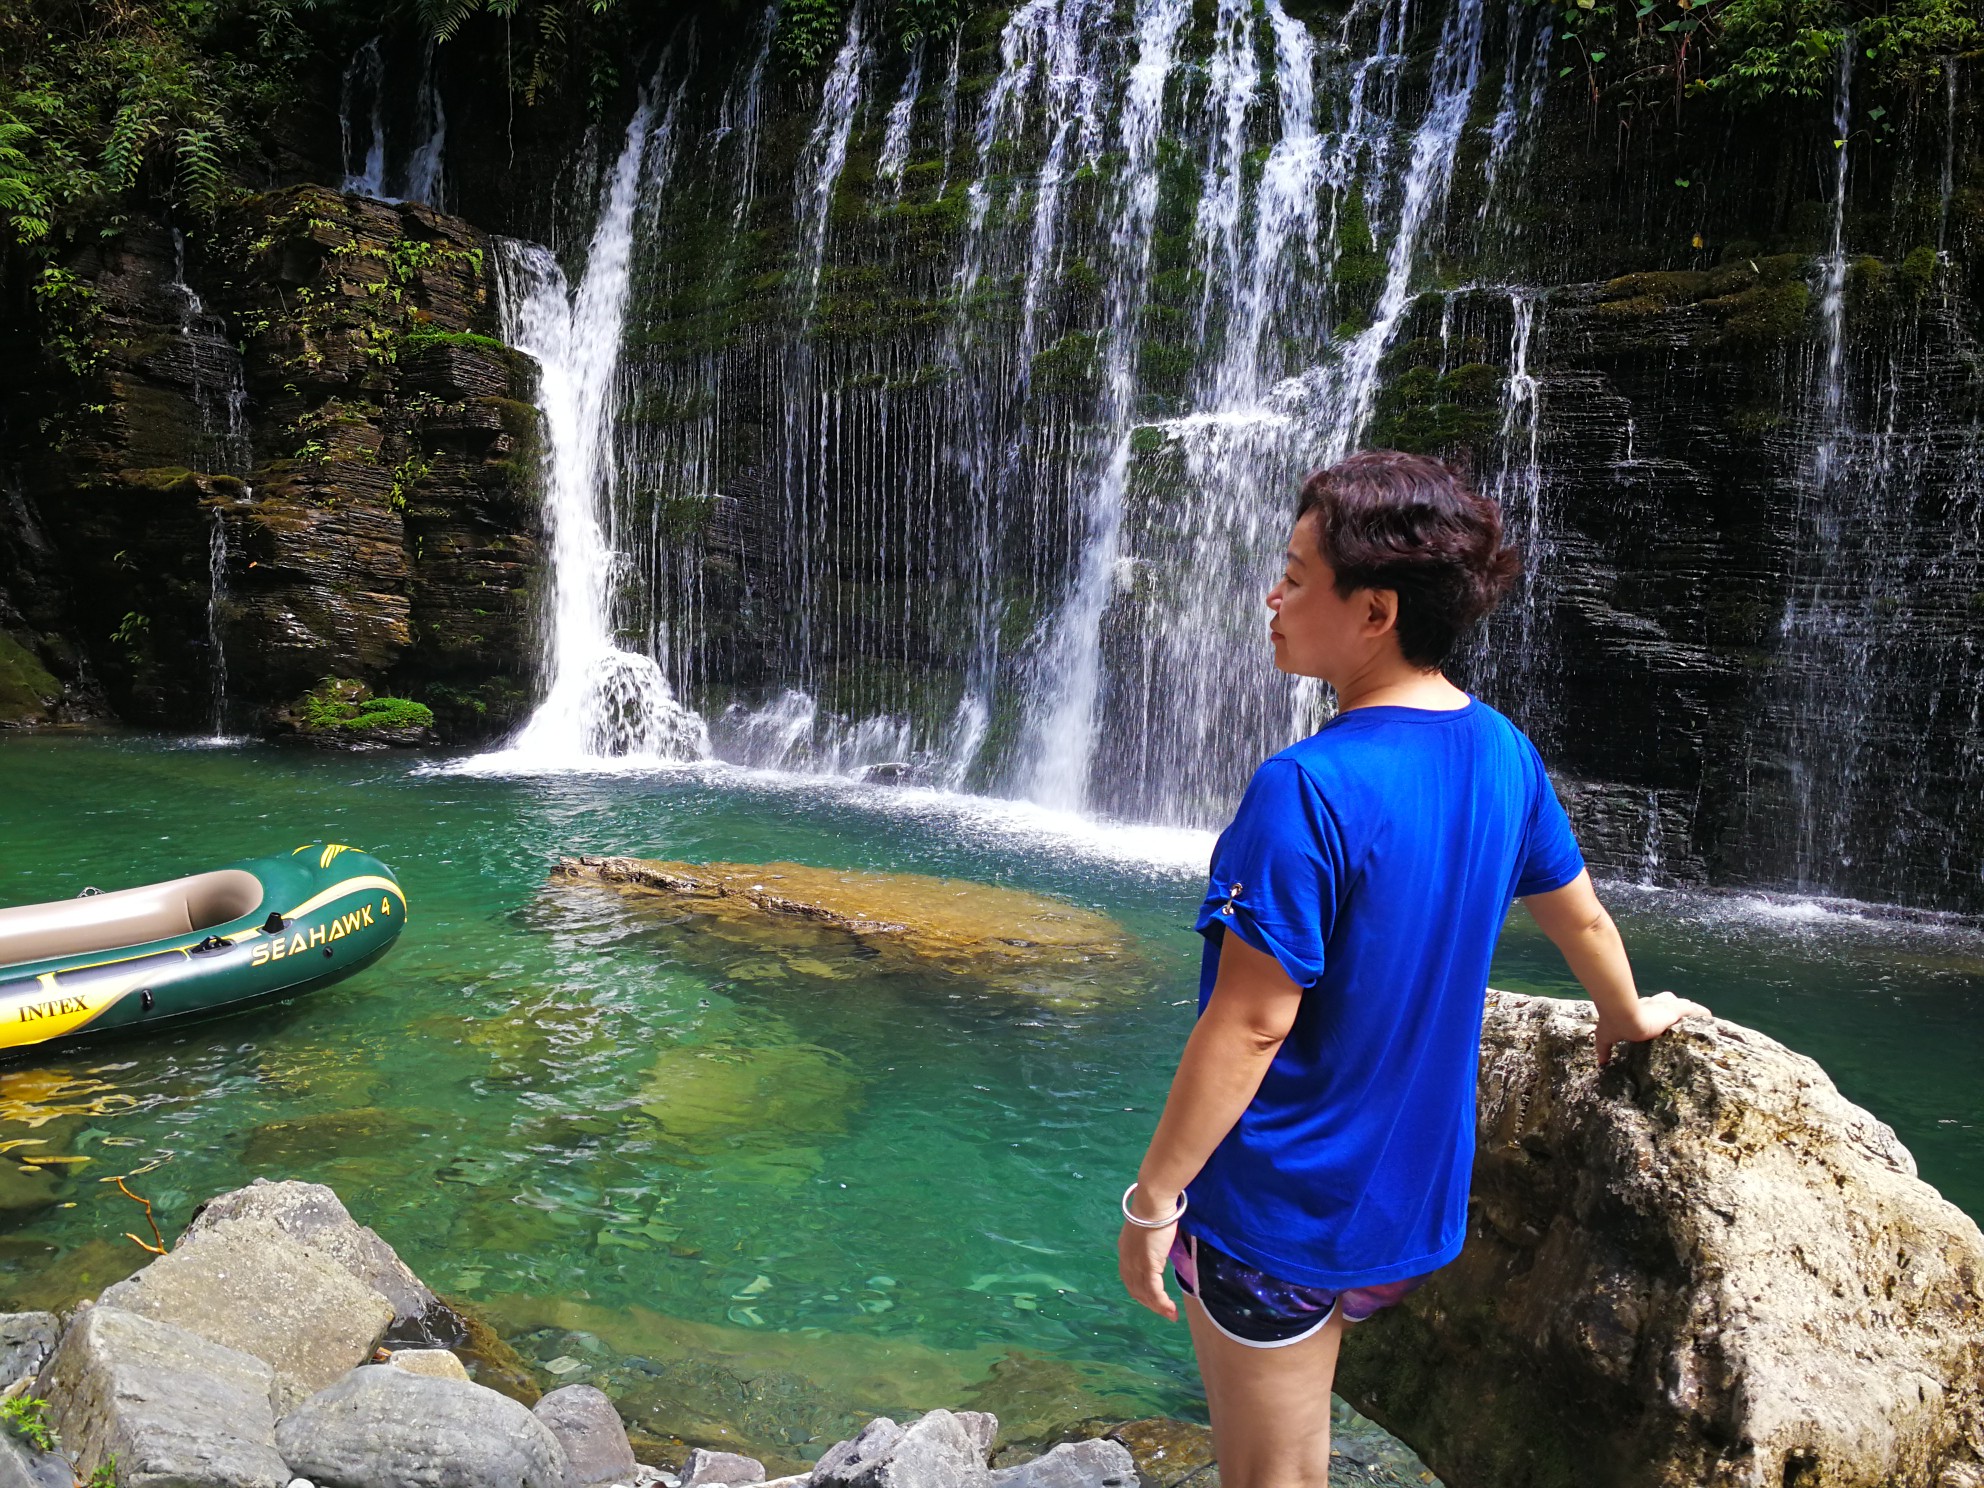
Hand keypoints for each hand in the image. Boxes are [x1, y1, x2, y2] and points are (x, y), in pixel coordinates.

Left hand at [1118, 1218, 1178, 1320]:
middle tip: (1164, 1312)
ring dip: (1158, 1308)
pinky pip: (1154, 1291)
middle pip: (1135, 1290)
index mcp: (1125, 1251)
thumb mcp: (1149, 1230)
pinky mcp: (1148, 1265)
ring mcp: (1136, 1264)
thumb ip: (1151, 1243)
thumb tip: (1160, 1248)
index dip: (1141, 1292)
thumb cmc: (1156, 1211)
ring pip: (1145, 1294)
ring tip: (1170, 1315)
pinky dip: (1162, 1304)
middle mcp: (1127, 1260)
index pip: (1130, 1279)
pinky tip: (1170, 1310)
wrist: (1153, 1203)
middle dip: (1149, 1304)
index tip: (1153, 1300)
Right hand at [1595, 990, 1710, 1065]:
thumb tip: (1600, 1062)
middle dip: (1674, 1008)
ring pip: (1681, 1005)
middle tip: (1680, 1020)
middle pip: (1668, 1001)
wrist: (1622, 1014)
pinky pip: (1692, 1010)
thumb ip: (1604, 1048)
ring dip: (1690, 1011)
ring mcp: (1664, 1006)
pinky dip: (1701, 1013)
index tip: (1659, 1020)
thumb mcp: (1605, 1036)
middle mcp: (1653, 1004)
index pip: (1651, 1006)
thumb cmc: (1614, 1023)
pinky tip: (1709, 1016)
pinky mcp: (1674, 1010)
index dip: (1656, 1011)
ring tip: (1699, 1020)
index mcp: (1638, 1009)